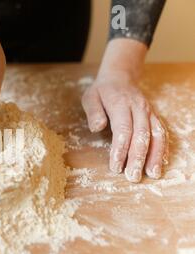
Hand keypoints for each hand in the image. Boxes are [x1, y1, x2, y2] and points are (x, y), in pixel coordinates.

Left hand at [81, 39, 167, 182]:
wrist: (120, 77)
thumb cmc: (101, 91)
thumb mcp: (90, 97)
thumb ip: (93, 112)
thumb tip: (97, 127)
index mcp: (120, 103)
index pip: (123, 129)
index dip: (120, 149)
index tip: (116, 167)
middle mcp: (138, 108)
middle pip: (141, 135)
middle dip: (137, 158)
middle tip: (132, 177)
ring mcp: (149, 112)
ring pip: (156, 135)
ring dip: (155, 156)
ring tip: (152, 174)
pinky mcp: (154, 117)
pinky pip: (162, 133)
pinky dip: (163, 148)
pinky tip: (160, 163)